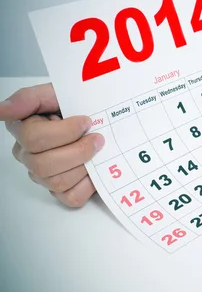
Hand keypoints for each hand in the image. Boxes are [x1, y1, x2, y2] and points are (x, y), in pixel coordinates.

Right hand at [1, 83, 103, 206]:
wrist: (101, 120)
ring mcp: (43, 176)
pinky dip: (88, 185)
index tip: (85, 121)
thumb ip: (28, 99)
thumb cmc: (77, 108)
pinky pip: (71, 197)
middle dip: (78, 150)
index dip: (65, 131)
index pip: (33, 139)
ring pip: (57, 182)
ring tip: (97, 151)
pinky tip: (94, 170)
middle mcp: (28, 156)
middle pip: (43, 165)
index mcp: (23, 131)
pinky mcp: (62, 192)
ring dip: (84, 165)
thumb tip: (2, 110)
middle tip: (97, 138)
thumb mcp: (55, 93)